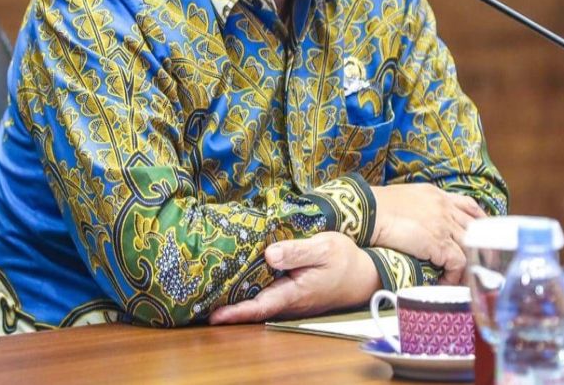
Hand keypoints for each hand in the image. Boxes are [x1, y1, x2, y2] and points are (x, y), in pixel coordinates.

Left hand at [207, 232, 379, 323]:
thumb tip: (268, 254)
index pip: (260, 307)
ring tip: (210, 292)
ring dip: (237, 300)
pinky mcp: (292, 293)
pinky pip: (267, 296)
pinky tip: (238, 281)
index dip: (236, 313)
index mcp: (295, 292)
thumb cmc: (344, 260)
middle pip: (254, 308)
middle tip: (199, 302)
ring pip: (259, 303)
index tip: (213, 316)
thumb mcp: (324, 247)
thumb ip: (296, 251)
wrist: (364, 274)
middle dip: (228, 307)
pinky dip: (250, 293)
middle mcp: (289, 301)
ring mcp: (290, 300)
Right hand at [369, 184, 485, 283]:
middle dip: (481, 246)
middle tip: (481, 262)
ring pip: (470, 246)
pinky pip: (457, 263)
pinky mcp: (439, 243)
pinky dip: (454, 275)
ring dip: (468, 264)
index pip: (469, 205)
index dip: (480, 221)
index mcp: (437, 195)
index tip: (484, 234)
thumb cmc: (377, 207)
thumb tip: (419, 220)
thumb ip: (420, 207)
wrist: (369, 211)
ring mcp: (444, 225)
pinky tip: (444, 281)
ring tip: (462, 278)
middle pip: (475, 227)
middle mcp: (445, 208)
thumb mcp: (404, 198)